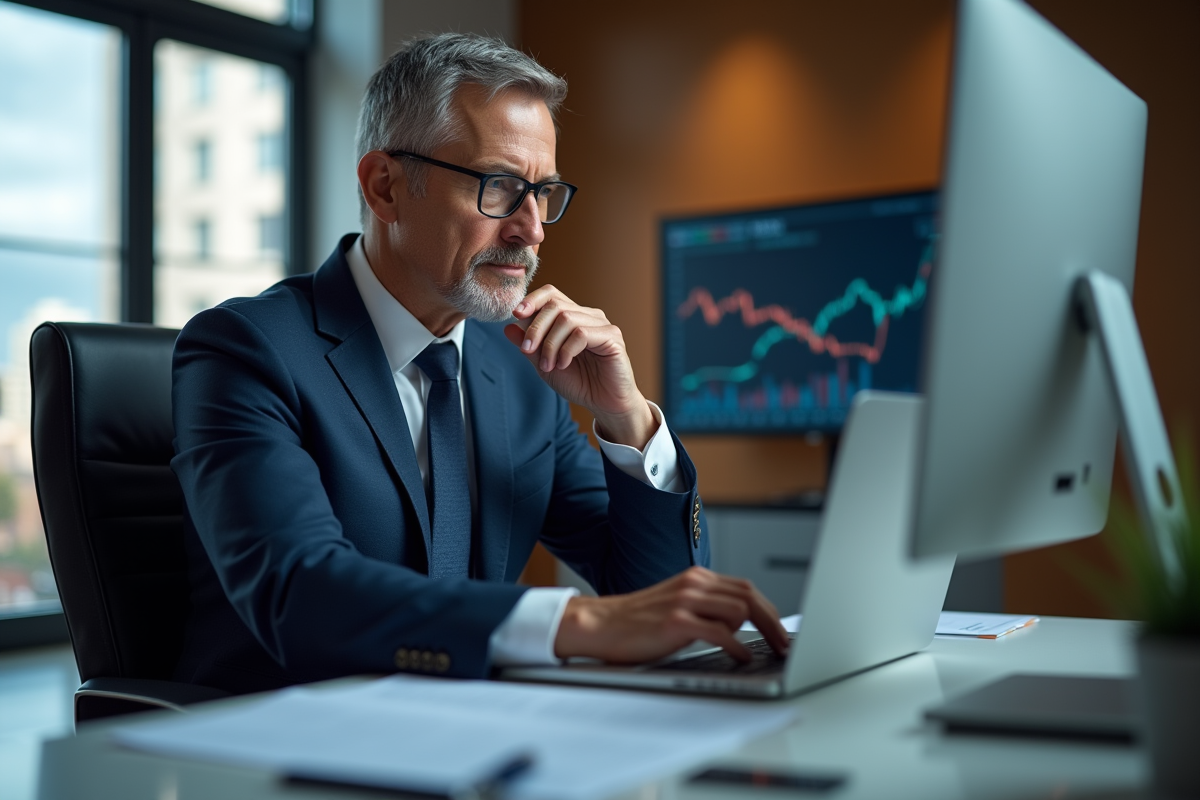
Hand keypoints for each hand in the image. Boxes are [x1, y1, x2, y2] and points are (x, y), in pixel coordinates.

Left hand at [503, 285, 654, 447]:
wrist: (603, 404)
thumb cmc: (579, 383)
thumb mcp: (545, 364)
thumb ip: (529, 346)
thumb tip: (508, 326)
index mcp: (572, 317)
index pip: (551, 294)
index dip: (532, 300)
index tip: (516, 314)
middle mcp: (588, 316)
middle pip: (555, 305)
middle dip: (535, 328)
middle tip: (528, 351)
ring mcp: (601, 324)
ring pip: (566, 319)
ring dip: (550, 344)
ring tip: (549, 366)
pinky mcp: (612, 336)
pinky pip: (581, 333)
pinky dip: (566, 350)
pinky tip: (564, 364)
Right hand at [552, 567, 789, 662]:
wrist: (599, 624)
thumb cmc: (636, 621)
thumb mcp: (676, 604)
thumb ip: (705, 607)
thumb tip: (740, 625)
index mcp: (696, 578)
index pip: (745, 588)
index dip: (769, 611)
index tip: (781, 632)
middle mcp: (694, 584)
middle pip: (749, 596)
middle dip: (773, 623)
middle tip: (784, 646)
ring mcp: (685, 601)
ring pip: (740, 610)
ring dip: (756, 634)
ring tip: (760, 652)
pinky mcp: (676, 622)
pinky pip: (720, 633)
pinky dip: (737, 648)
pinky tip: (740, 658)